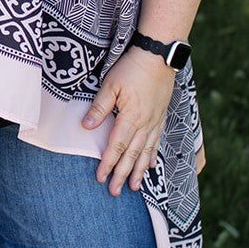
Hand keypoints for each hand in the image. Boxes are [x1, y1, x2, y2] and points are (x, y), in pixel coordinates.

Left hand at [81, 48, 175, 194]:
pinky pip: (157, 142)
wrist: (159, 55)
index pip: (116, 146)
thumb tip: (86, 126)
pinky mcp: (161, 116)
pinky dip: (153, 156)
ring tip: (134, 187)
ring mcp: (155, 121)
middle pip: (132, 155)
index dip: (108, 163)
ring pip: (147, 152)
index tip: (100, 178)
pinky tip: (151, 166)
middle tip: (115, 192)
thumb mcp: (110, 84)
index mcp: (131, 117)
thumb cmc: (132, 67)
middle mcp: (145, 124)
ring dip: (139, 171)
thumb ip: (99, 107)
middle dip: (122, 174)